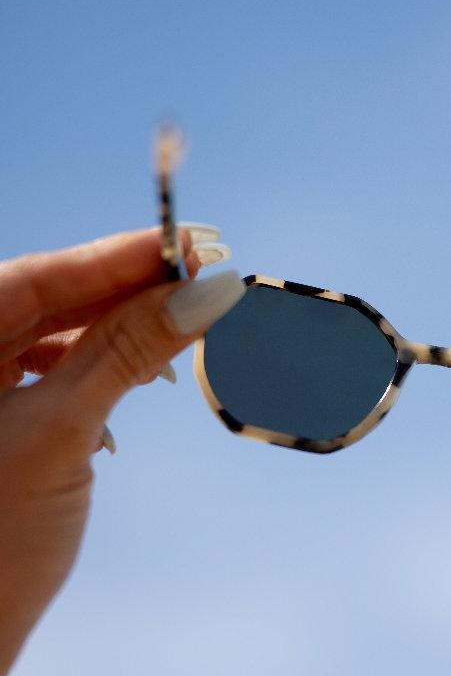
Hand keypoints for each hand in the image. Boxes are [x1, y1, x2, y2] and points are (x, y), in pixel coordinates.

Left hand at [0, 228, 243, 675]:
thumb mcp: (62, 430)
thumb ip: (129, 352)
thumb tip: (206, 293)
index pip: (37, 276)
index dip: (117, 256)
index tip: (187, 244)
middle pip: (52, 298)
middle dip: (129, 289)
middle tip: (202, 276)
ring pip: (61, 331)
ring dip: (124, 325)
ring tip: (184, 320)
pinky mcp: (6, 413)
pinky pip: (62, 365)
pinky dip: (108, 362)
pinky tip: (146, 364)